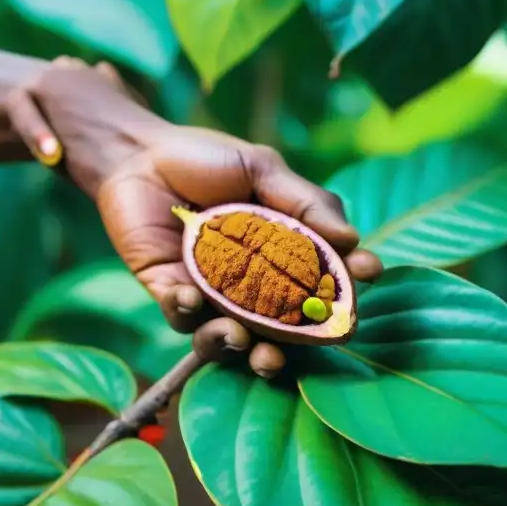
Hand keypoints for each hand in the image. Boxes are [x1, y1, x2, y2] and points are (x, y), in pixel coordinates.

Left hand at [10, 59, 383, 377]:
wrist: (141, 153)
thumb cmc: (208, 158)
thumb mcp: (263, 170)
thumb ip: (305, 203)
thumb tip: (352, 238)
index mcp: (283, 256)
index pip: (321, 284)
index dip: (343, 290)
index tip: (365, 279)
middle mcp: (251, 284)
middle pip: (276, 331)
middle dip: (286, 350)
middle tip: (289, 352)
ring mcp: (210, 293)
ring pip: (227, 336)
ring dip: (234, 345)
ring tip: (238, 338)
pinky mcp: (170, 291)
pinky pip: (181, 315)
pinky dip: (187, 311)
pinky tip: (189, 298)